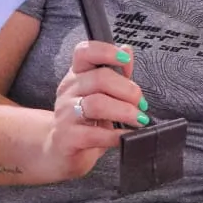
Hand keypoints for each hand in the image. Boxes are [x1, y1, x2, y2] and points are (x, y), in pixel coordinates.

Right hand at [43, 41, 143, 179]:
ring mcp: (65, 114)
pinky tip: (126, 136)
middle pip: (100, 78)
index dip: (106, 51)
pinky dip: (116, 135)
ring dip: (125, 111)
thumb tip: (127, 51)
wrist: (61, 151)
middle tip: (141, 104)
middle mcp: (68, 90)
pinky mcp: (66, 138)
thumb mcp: (102, 94)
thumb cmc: (87, 120)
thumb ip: (116, 73)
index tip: (125, 61)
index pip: (84, 52)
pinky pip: (94, 134)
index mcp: (77, 75)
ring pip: (97, 104)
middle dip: (128, 90)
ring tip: (139, 120)